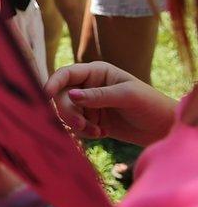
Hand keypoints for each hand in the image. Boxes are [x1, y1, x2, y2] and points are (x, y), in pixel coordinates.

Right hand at [45, 62, 176, 145]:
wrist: (162, 128)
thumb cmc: (149, 104)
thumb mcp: (127, 96)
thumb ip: (98, 95)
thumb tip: (70, 95)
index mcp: (96, 72)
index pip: (66, 74)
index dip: (53, 82)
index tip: (45, 94)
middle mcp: (87, 86)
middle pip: (61, 97)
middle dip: (68, 112)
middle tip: (81, 125)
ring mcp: (87, 104)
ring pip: (65, 114)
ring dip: (77, 125)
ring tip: (98, 132)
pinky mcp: (88, 120)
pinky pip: (73, 127)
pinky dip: (83, 133)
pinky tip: (102, 134)